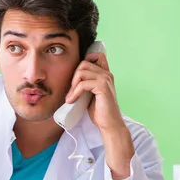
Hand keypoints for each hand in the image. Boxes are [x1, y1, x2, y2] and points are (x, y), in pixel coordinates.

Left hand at [65, 51, 133, 178]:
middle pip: (84, 63)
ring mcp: (105, 79)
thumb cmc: (99, 110)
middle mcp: (107, 74)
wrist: (108, 124)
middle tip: (70, 91)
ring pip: (82, 71)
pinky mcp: (102, 87)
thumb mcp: (90, 93)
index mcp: (105, 74)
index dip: (85, 59)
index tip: (76, 76)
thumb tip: (70, 78)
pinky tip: (72, 100)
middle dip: (73, 76)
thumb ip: (85, 83)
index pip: (97, 55)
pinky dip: (74, 92)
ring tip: (70, 97)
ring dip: (72, 84)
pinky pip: (83, 83)